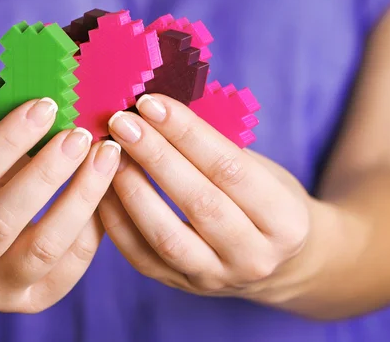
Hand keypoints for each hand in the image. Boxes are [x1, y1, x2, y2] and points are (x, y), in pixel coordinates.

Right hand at [0, 98, 120, 311]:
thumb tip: (53, 113)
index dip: (7, 140)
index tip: (44, 107)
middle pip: (3, 220)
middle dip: (47, 171)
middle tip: (79, 134)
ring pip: (44, 247)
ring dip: (80, 196)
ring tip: (104, 156)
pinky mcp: (32, 301)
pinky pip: (71, 264)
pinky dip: (93, 223)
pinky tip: (106, 188)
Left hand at [99, 94, 312, 301]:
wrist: (277, 261)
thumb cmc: (265, 199)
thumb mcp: (263, 170)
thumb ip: (219, 147)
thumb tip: (160, 111)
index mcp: (286, 219)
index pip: (229, 168)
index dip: (187, 132)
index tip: (151, 103)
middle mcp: (255, 256)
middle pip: (198, 201)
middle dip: (154, 155)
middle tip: (122, 122)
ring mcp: (217, 277)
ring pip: (166, 236)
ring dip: (132, 188)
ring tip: (109, 152)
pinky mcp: (184, 286)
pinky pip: (142, 256)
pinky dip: (118, 220)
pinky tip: (103, 187)